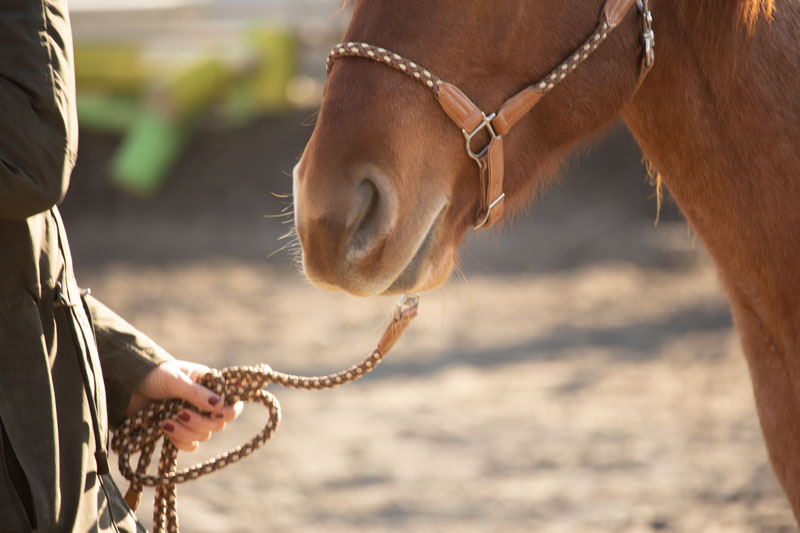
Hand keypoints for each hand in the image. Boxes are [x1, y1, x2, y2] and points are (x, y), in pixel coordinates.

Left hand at [127, 360, 244, 451]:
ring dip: (185, 431)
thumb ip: (196, 393)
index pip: (232, 402)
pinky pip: (189, 444)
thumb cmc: (153, 375)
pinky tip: (164, 428)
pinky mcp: (178, 432)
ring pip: (203, 435)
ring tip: (166, 421)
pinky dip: (179, 440)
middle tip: (181, 413)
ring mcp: (192, 419)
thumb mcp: (175, 379)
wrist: (127, 388)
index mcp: (210, 386)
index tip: (215, 413)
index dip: (229, 411)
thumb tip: (218, 405)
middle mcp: (204, 404)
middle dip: (200, 422)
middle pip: (218, 423)